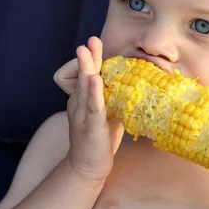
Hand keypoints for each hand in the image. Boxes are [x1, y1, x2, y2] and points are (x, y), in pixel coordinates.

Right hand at [54, 36, 122, 182]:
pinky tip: (95, 80)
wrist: (87, 168)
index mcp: (82, 100)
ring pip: (83, 88)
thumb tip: (130, 82)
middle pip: (82, 76)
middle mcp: (78, 104)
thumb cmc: (99, 139)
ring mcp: (82, 115)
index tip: (94, 44)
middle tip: (90, 40)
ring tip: (86, 52)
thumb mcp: (106, 113)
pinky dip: (93, 93)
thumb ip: (112, 97)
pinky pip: (92, 107)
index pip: (85, 75)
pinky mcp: (90, 127)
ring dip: (86, 69)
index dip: (90, 60)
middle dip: (87, 57)